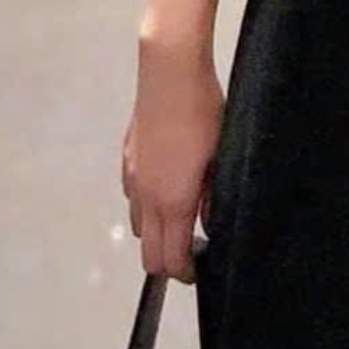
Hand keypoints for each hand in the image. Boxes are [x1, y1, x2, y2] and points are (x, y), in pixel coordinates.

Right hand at [121, 41, 225, 284]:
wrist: (170, 75)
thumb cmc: (203, 113)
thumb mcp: (220, 158)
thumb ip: (214, 198)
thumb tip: (210, 223)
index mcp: (173, 202)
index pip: (172, 258)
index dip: (186, 273)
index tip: (199, 271)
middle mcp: (147, 197)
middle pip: (148, 254)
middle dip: (169, 263)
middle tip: (192, 255)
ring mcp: (133, 179)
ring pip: (138, 227)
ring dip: (156, 234)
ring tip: (181, 222)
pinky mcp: (127, 161)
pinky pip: (133, 199)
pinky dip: (146, 208)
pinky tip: (166, 190)